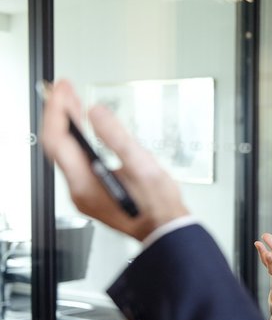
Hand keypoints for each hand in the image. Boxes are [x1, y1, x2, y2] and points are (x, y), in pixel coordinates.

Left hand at [41, 80, 188, 240]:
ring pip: (66, 153)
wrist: (166, 230)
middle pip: (58, 145)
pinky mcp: (93, 192)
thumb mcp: (142, 167)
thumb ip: (117, 137)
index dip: (59, 110)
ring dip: (67, 126)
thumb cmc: (158, 206)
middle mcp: (79, 190)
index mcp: (85, 183)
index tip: (64, 89)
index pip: (58, 139)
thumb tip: (97, 113)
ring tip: (72, 103)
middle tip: (65, 89)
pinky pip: (76, 161)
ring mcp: (84, 193)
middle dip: (60, 114)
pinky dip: (77, 141)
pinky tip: (84, 131)